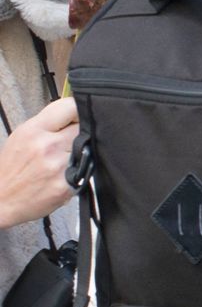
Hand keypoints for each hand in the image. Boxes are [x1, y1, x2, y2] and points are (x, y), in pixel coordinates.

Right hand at [0, 98, 76, 228]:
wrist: (1, 200)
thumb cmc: (12, 169)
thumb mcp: (21, 138)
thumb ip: (46, 126)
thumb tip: (72, 116)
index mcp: (32, 130)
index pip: (68, 107)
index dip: (78, 110)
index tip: (79, 116)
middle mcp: (46, 145)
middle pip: (82, 127)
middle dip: (81, 133)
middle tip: (73, 141)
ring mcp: (58, 164)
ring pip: (88, 148)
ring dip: (83, 152)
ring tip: (67, 159)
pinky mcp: (67, 183)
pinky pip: (87, 169)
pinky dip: (82, 170)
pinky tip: (67, 174)